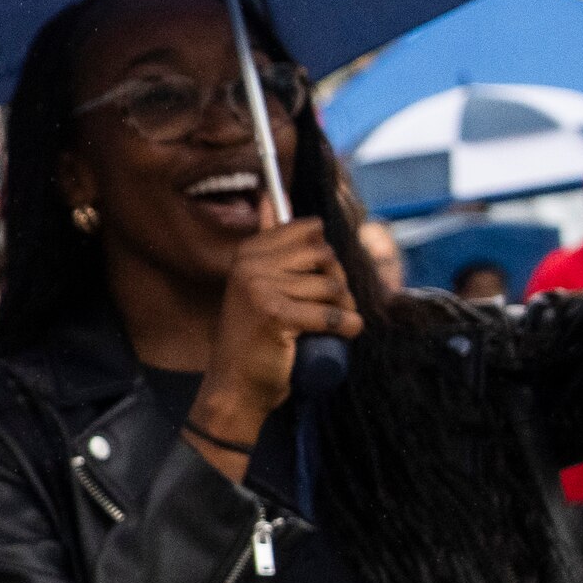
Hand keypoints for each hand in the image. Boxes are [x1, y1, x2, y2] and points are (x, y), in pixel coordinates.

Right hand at [195, 217, 359, 444]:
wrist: (235, 389)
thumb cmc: (253, 340)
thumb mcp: (255, 284)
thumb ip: (265, 240)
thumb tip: (270, 194)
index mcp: (248, 252)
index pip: (308, 230)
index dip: (323, 257)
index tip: (316, 280)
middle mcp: (250, 265)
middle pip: (324, 254)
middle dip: (337, 281)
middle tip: (330, 305)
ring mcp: (260, 289)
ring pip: (332, 286)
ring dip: (343, 309)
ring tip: (330, 325)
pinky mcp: (276, 316)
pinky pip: (332, 314)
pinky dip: (346, 327)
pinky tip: (342, 334)